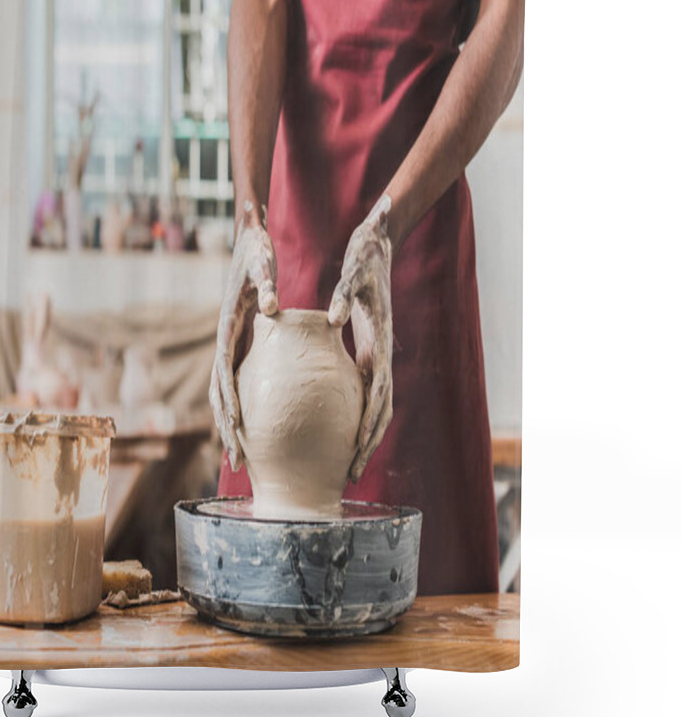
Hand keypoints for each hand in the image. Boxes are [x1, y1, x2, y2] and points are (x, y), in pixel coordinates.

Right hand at [209, 201, 278, 471]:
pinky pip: (240, 381)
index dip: (229, 402)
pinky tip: (255, 426)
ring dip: (232, 424)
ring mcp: (232, 343)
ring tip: (242, 457)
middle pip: (221, 392)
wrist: (247, 237)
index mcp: (227, 325)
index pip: (224, 372)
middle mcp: (225, 339)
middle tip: (238, 461)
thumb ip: (265, 284)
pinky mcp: (241, 342)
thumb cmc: (255, 250)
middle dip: (227, 427)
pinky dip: (243, 406)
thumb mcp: (261, 262)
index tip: (236, 430)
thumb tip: (271, 307)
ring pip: (227, 392)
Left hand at [328, 195, 393, 482]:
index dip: (370, 428)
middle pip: (380, 411)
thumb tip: (334, 317)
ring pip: (374, 404)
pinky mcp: (367, 348)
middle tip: (351, 475)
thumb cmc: (365, 256)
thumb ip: (345, 294)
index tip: (357, 455)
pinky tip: (339, 428)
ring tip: (348, 464)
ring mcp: (376, 353)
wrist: (378, 241)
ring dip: (364, 435)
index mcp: (380, 342)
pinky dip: (355, 412)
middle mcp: (381, 353)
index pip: (379, 396)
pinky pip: (363, 388)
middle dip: (368, 444)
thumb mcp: (354, 272)